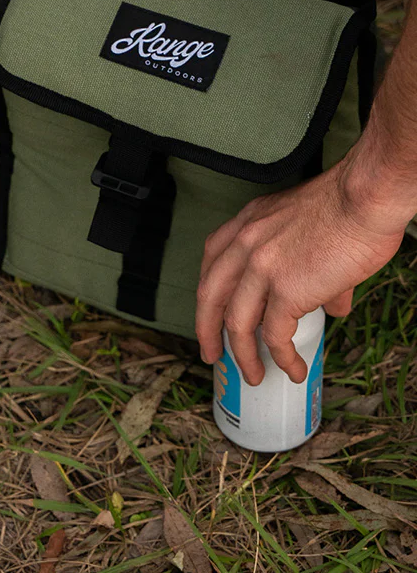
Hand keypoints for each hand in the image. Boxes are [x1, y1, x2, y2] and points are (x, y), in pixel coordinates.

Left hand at [196, 160, 406, 384]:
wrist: (365, 197)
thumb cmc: (350, 206)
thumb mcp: (311, 227)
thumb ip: (311, 265)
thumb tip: (333, 304)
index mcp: (248, 222)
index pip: (213, 259)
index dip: (209, 292)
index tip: (210, 312)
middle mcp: (246, 242)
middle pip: (211, 294)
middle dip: (206, 329)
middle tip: (212, 353)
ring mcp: (261, 267)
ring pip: (237, 323)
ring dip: (242, 355)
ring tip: (254, 374)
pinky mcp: (286, 290)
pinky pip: (275, 336)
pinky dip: (282, 358)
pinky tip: (293, 369)